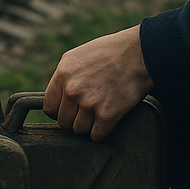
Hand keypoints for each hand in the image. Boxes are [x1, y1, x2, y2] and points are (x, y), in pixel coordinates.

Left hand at [43, 25, 153, 141]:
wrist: (140, 54)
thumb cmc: (110, 52)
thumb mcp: (77, 57)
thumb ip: (64, 77)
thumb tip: (57, 98)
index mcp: (63, 74)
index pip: (49, 107)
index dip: (59, 111)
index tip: (69, 110)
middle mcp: (73, 90)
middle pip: (63, 122)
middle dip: (74, 119)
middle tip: (87, 111)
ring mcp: (89, 103)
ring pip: (79, 130)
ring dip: (88, 126)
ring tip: (99, 112)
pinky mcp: (107, 115)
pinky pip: (96, 136)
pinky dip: (102, 132)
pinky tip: (108, 120)